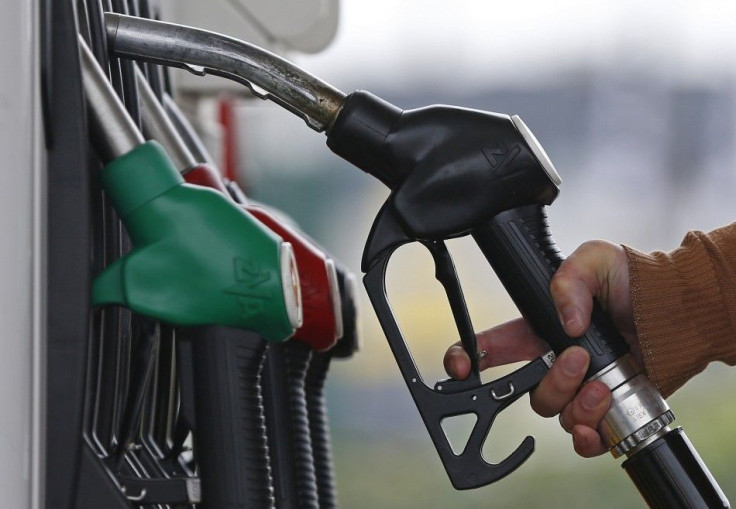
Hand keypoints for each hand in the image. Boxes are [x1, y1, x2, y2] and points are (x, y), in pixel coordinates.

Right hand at [444, 240, 639, 456]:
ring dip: (576, 404)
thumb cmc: (634, 279)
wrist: (678, 310)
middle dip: (550, 381)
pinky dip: (588, 437)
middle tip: (578, 359)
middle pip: (526, 391)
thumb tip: (566, 323)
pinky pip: (583, 438)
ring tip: (603, 384)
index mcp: (538, 329)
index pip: (490, 348)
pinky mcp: (606, 409)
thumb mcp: (595, 258)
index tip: (461, 369)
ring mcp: (579, 388)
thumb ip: (568, 279)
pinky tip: (599, 426)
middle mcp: (553, 362)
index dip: (465, 358)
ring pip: (556, 413)